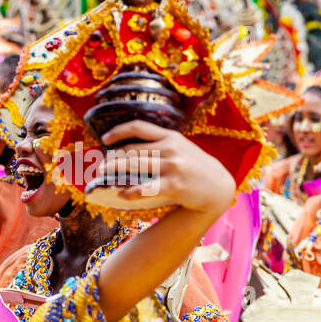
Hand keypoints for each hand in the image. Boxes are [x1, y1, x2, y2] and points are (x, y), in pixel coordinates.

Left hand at [100, 121, 234, 214]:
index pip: (138, 127)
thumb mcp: (183, 149)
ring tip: (104, 176)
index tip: (105, 139)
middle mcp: (171, 149)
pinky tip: (122, 194)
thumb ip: (162, 144)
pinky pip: (146, 187)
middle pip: (132, 150)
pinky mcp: (174, 185)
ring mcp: (173, 167)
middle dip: (112, 158)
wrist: (219, 188)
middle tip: (101, 166)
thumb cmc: (197, 169)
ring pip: (135, 166)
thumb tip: (132, 148)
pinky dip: (131, 191)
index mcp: (171, 137)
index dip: (118, 131)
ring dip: (115, 172)